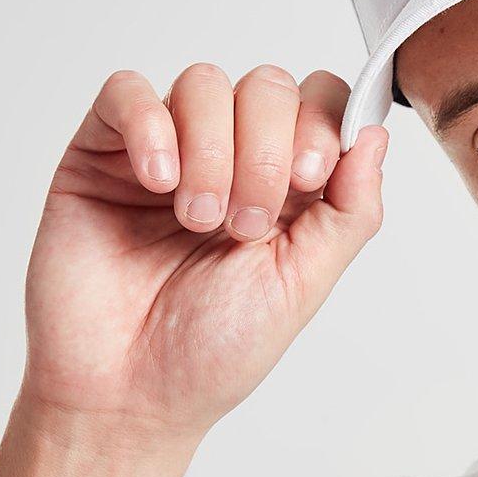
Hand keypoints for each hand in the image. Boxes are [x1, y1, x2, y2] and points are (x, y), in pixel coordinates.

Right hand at [17, 64, 387, 450]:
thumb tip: (375, 134)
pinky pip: (127, 92)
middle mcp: (230, 159)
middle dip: (266, 151)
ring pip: (204, 83)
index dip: (322, 124)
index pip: (319, 105)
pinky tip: (158, 182)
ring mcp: (166, 150)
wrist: (127, 394)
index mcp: (287, 190)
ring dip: (212, 151)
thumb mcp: (303, 284)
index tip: (310, 180)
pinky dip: (151, 127)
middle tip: (245, 226)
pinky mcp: (102, 152)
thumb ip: (349, 210)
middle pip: (268, 86)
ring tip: (198, 220)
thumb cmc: (212, 353)